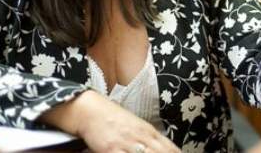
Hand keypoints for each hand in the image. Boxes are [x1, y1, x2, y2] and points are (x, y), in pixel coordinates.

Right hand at [41, 90, 179, 152]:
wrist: (91, 111)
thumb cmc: (113, 119)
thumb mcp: (136, 125)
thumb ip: (150, 137)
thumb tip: (165, 148)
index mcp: (148, 131)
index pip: (169, 148)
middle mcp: (140, 137)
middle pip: (160, 152)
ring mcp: (127, 144)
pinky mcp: (112, 150)